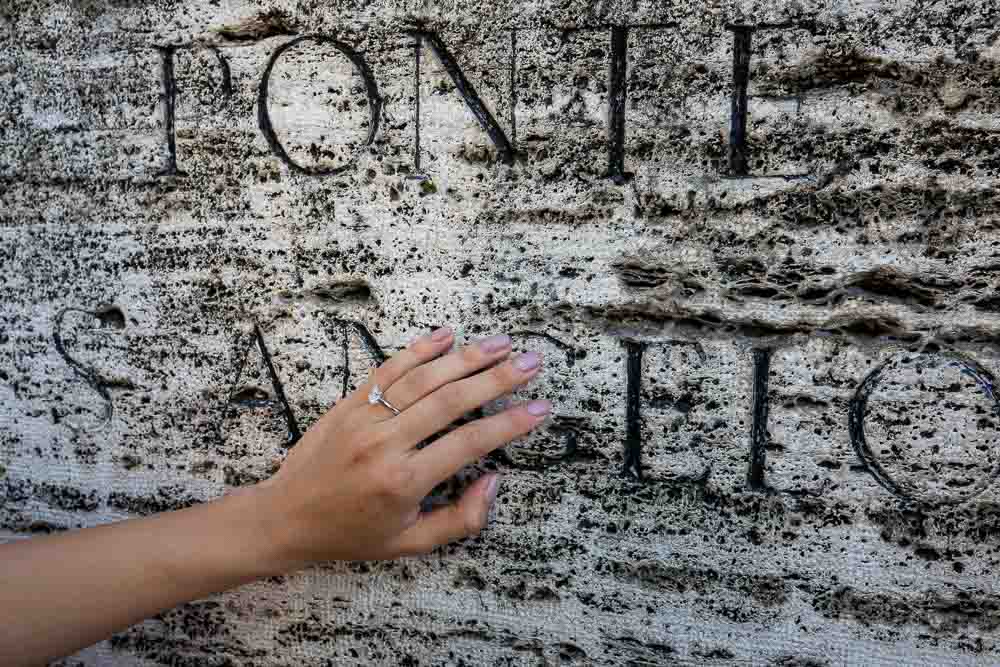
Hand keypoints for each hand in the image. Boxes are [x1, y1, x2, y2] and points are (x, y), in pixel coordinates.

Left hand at [253, 328, 549, 567]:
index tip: (540, 408)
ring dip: (467, 357)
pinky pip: (388, 370)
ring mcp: (365, 419)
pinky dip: (418, 350)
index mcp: (404, 482)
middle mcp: (386, 444)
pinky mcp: (349, 404)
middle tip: (532, 362)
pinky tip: (447, 336)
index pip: (469, 443)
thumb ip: (460, 519)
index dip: (510, 424)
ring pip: (424, 378)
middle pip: (452, 401)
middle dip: (498, 378)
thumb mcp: (409, 543)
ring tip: (502, 344)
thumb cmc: (351, 534)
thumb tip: (494, 480)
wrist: (285, 518)